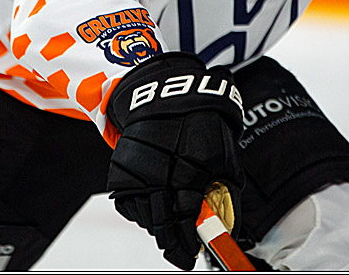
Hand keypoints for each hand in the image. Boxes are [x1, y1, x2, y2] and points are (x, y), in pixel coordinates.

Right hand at [105, 52, 245, 269]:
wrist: (166, 94)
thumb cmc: (201, 122)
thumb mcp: (225, 156)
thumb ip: (225, 193)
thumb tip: (228, 227)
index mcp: (188, 173)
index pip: (189, 222)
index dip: (193, 242)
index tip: (195, 254)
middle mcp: (159, 176)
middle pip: (163, 227)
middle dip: (174, 245)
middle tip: (182, 255)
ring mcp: (136, 175)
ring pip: (145, 219)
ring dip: (158, 228)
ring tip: (171, 228)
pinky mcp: (120, 173)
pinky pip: (128, 206)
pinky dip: (141, 212)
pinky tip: (155, 206)